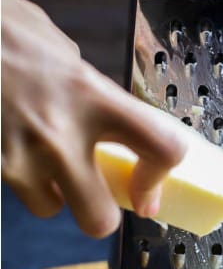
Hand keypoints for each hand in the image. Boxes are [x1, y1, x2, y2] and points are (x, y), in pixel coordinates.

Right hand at [1, 0, 186, 237]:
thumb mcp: (60, 50)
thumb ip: (91, 88)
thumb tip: (108, 110)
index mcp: (92, 95)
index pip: (161, 148)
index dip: (159, 176)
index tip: (149, 187)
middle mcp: (59, 133)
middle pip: (100, 219)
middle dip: (100, 213)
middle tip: (96, 193)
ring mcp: (17, 157)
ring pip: (49, 208)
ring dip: (51, 191)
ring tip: (41, 155)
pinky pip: (14, 189)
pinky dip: (17, 175)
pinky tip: (12, 143)